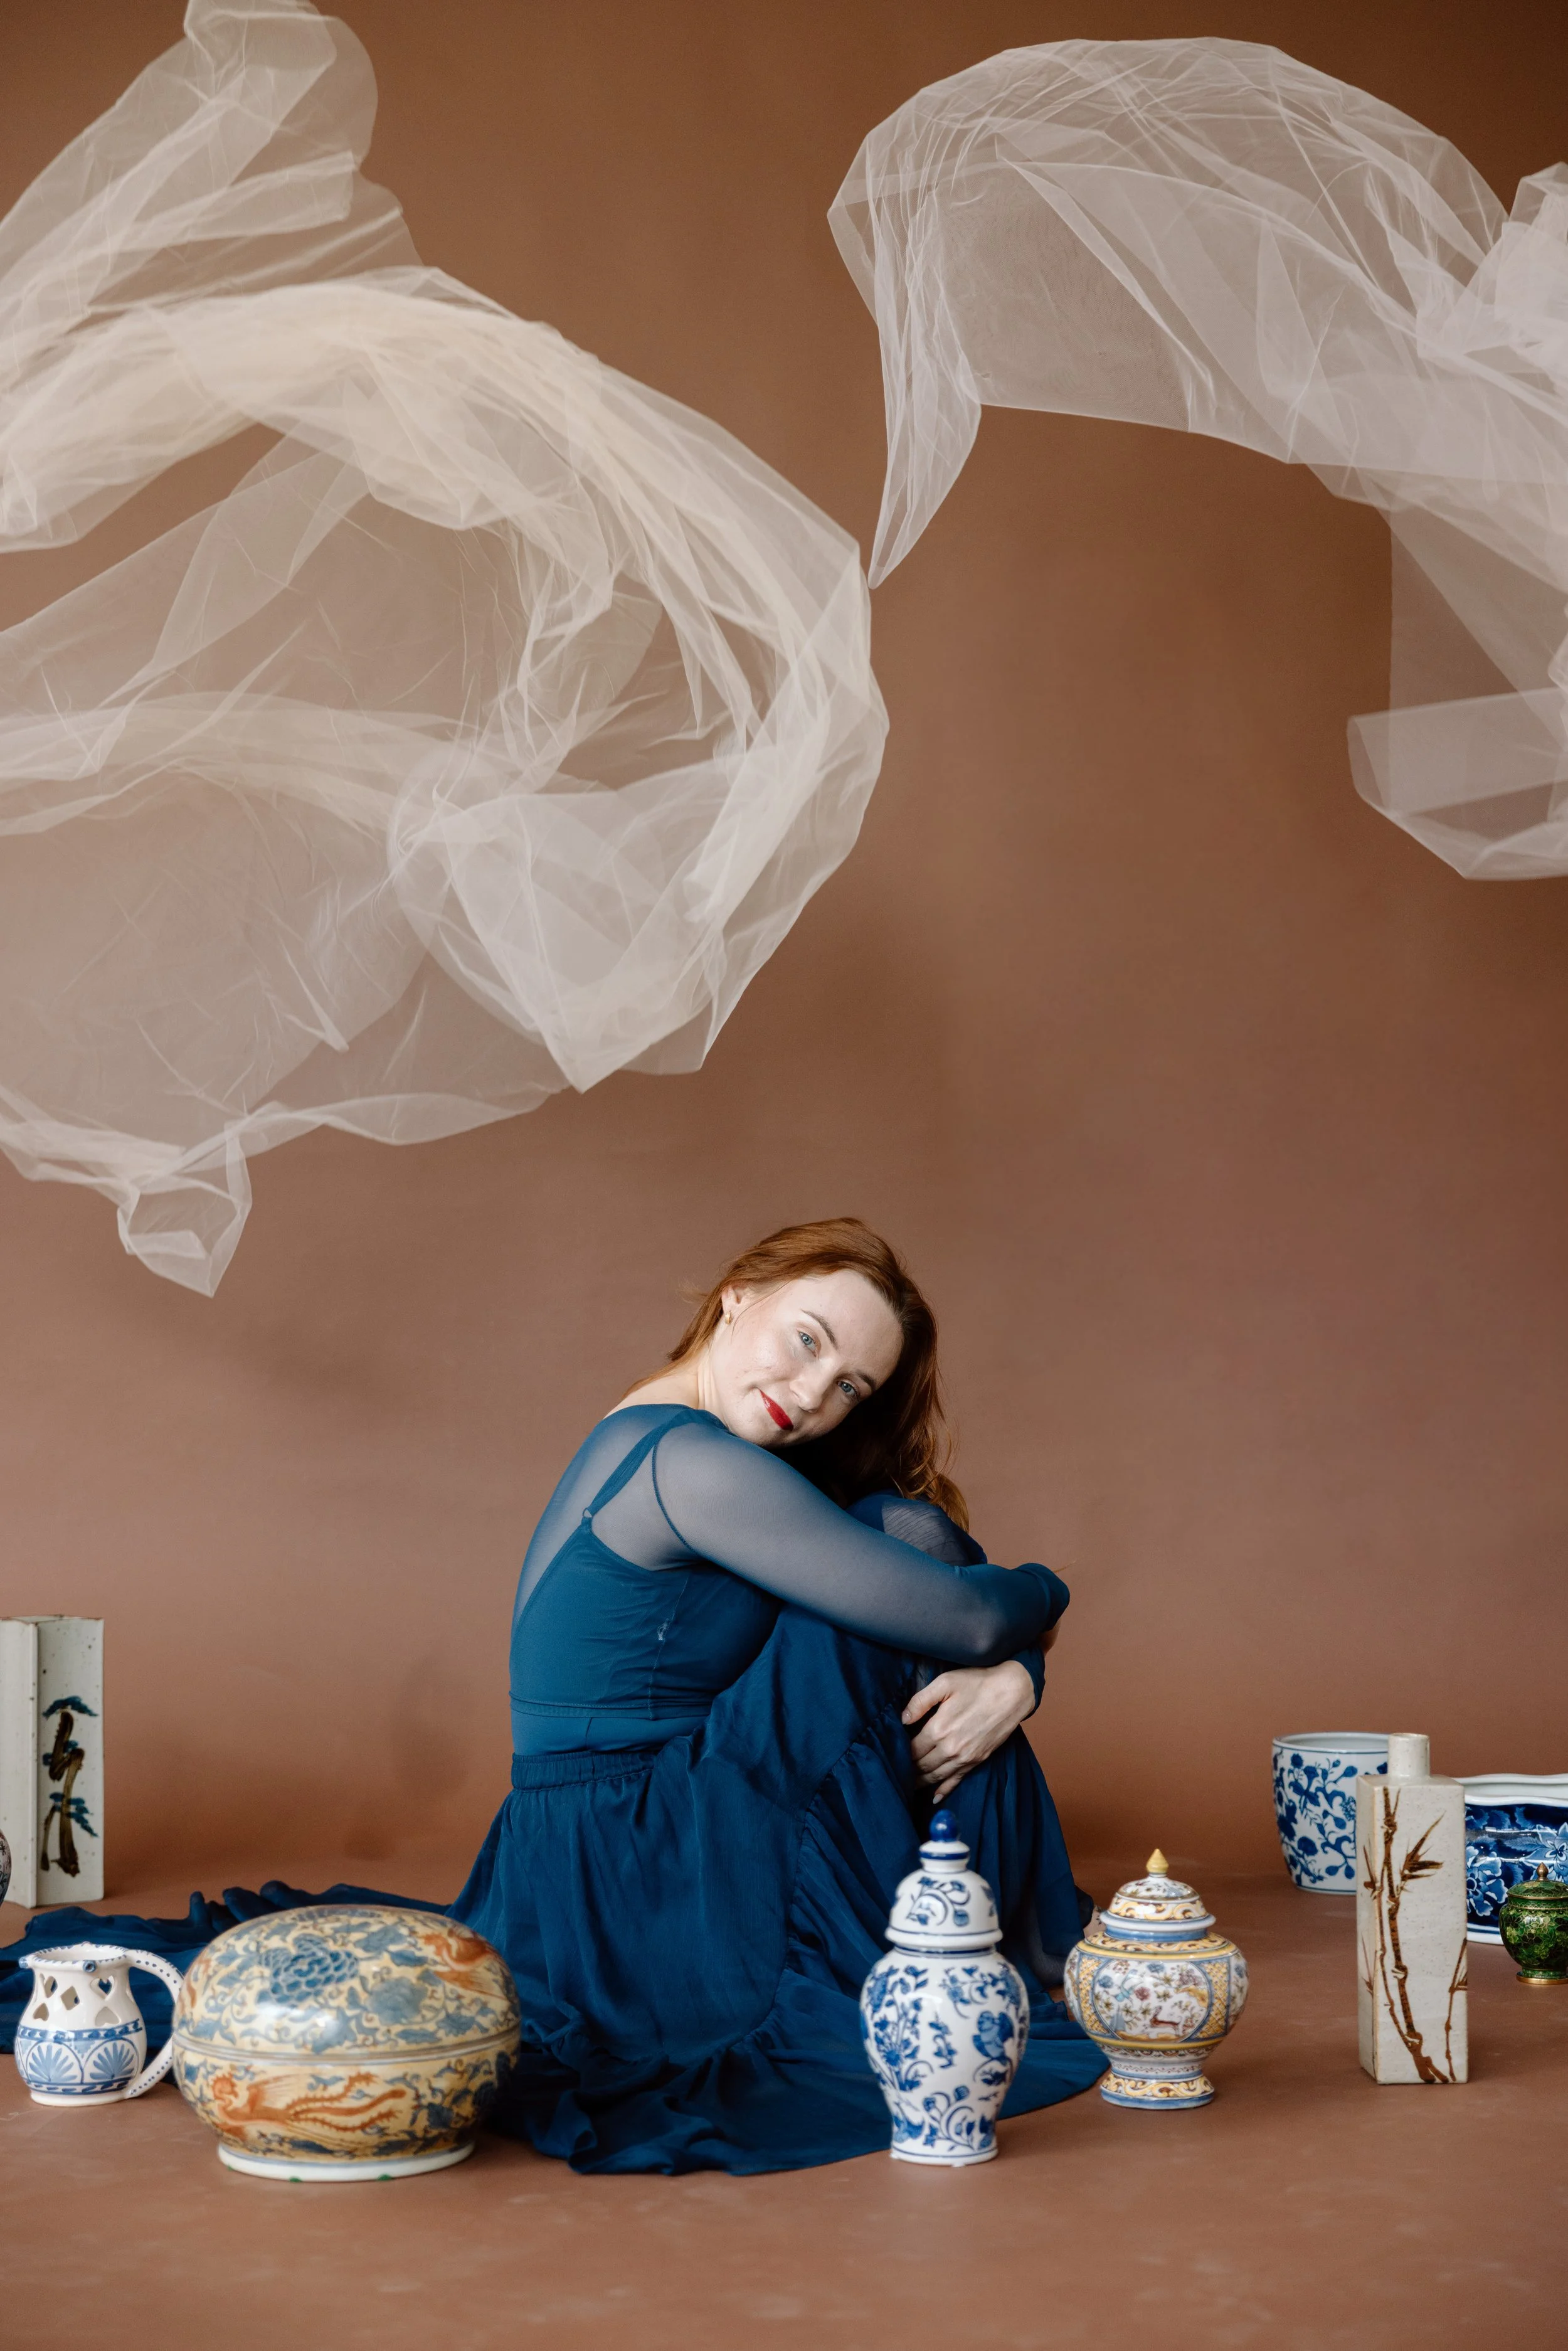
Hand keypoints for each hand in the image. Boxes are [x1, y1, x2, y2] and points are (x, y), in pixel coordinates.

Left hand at [902, 1659, 1036, 1804]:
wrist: (1012, 1692)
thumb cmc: (978, 1683)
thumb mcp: (944, 1683)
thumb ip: (920, 1701)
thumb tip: (902, 1719)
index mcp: (938, 1729)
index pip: (912, 1749)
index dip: (901, 1754)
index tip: (892, 1756)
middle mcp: (950, 1748)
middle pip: (922, 1766)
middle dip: (908, 1770)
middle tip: (896, 1773)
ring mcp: (965, 1757)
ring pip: (937, 1776)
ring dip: (921, 1782)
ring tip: (908, 1786)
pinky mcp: (978, 1759)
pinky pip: (957, 1779)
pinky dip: (944, 1790)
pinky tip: (935, 1797)